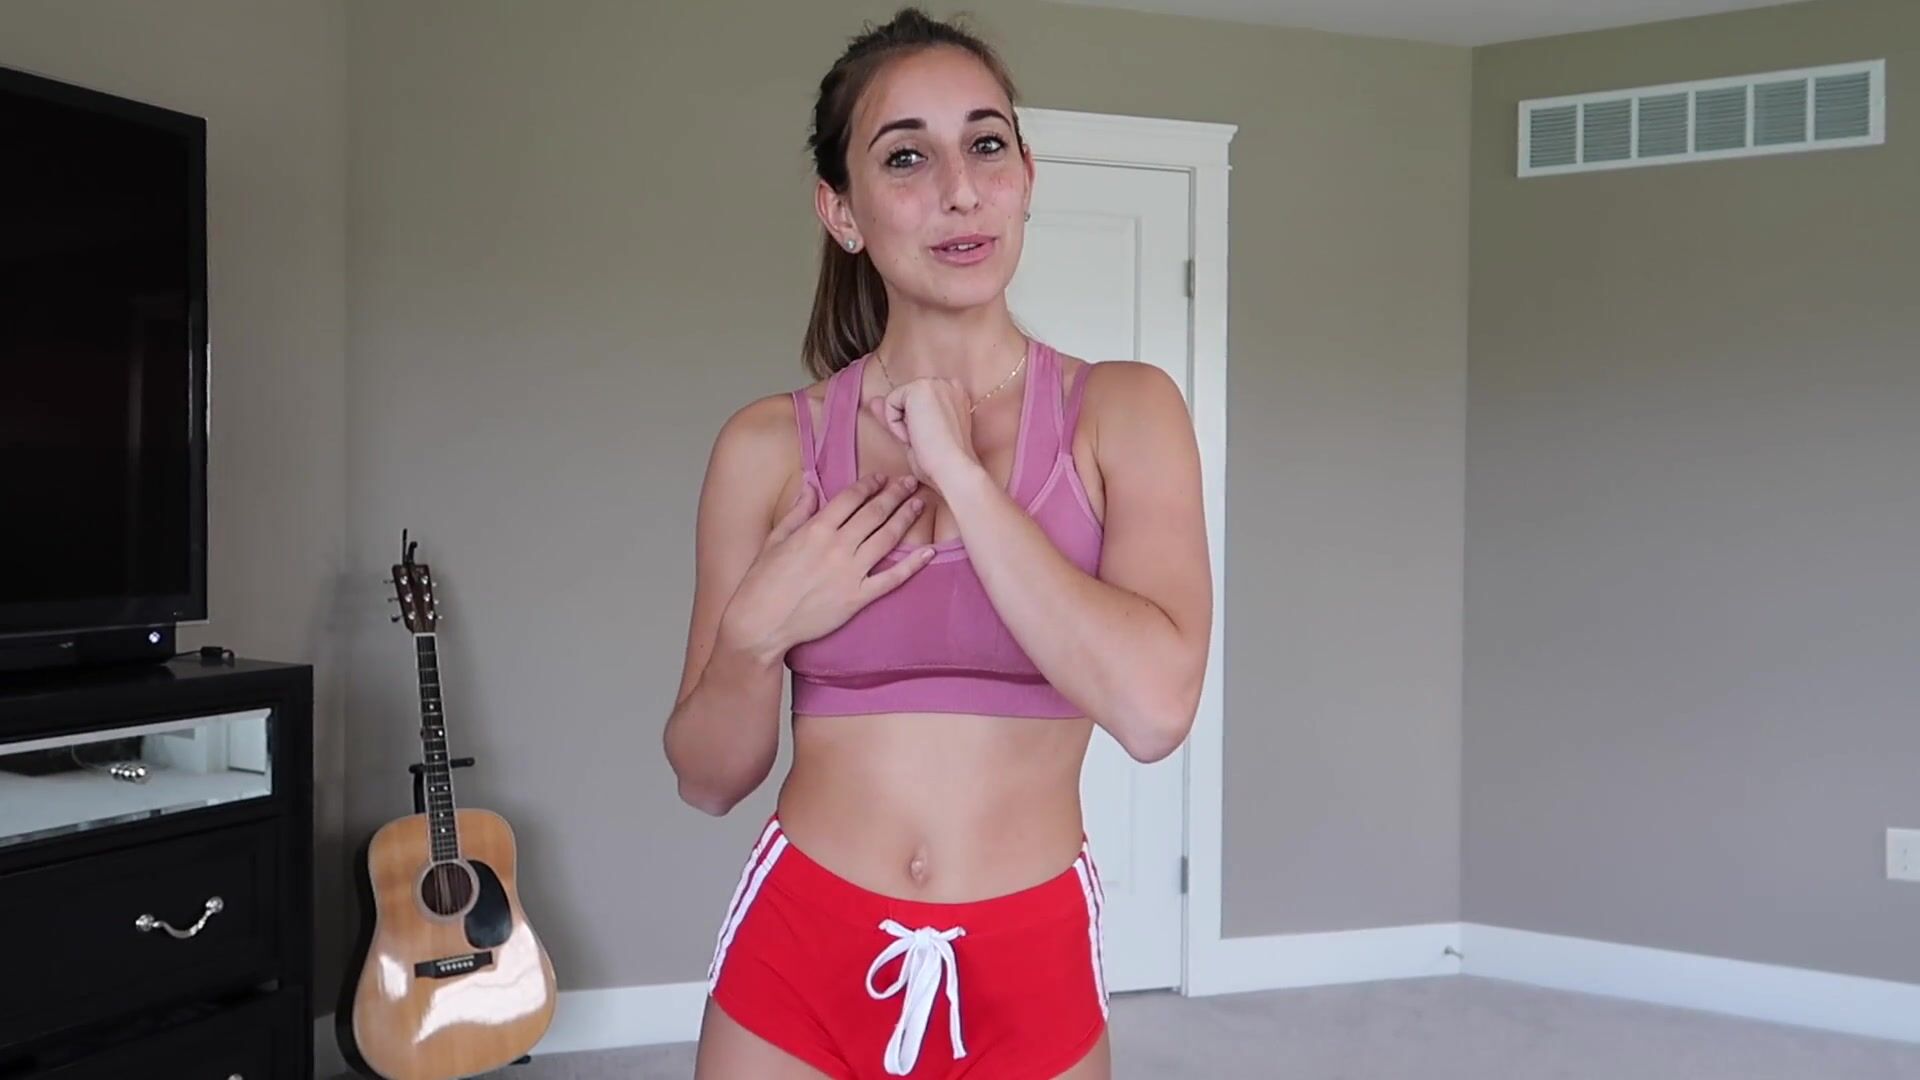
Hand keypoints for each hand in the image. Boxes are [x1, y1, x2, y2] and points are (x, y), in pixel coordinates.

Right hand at [717, 474, 933, 659]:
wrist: (760, 622)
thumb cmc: (762, 581)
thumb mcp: (776, 539)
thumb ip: (798, 510)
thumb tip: (809, 483)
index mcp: (816, 529)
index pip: (850, 499)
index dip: (869, 485)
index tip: (882, 477)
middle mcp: (837, 547)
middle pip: (874, 514)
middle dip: (894, 495)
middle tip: (910, 482)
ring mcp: (850, 573)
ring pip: (886, 539)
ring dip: (905, 519)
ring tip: (919, 505)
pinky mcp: (858, 598)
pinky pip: (891, 579)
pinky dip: (912, 565)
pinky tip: (928, 552)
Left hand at [866, 378, 981, 490]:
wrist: (952, 467)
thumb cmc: (942, 461)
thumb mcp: (918, 435)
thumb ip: (899, 415)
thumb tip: (875, 400)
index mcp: (955, 396)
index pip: (919, 403)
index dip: (916, 425)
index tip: (929, 440)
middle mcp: (949, 384)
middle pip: (907, 399)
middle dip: (908, 422)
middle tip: (924, 441)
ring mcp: (935, 383)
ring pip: (898, 400)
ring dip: (902, 424)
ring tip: (921, 438)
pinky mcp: (920, 387)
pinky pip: (890, 402)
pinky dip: (894, 424)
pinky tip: (914, 434)